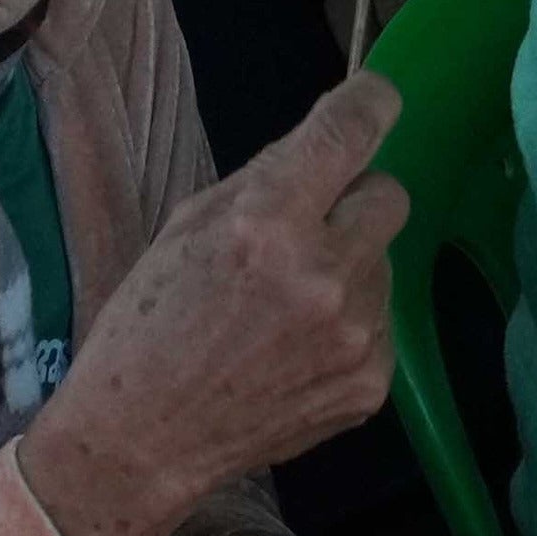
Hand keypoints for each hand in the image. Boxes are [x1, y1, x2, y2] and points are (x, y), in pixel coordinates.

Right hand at [21, 69, 406, 535]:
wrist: (147, 438)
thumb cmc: (147, 322)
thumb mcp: (185, 228)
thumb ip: (262, 184)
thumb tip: (324, 151)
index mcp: (265, 221)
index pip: (349, 135)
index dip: (371, 103)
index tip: (377, 97)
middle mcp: (323, 272)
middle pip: (389, 196)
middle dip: (353, 200)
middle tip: (307, 228)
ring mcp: (355, 334)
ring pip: (383, 263)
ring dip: (348, 267)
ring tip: (284, 308)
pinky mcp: (372, 383)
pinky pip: (381, 323)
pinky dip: (348, 324)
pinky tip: (295, 350)